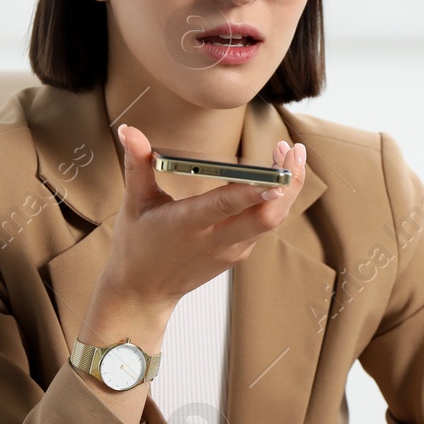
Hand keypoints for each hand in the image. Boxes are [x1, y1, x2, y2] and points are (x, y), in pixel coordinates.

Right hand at [80, 126, 306, 344]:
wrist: (144, 293)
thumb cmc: (137, 246)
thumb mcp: (134, 204)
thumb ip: (137, 164)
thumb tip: (129, 130)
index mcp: (188, 225)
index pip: (226, 206)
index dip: (254, 191)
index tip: (278, 175)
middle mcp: (216, 240)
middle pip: (266, 217)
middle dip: (288, 183)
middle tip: (293, 150)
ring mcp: (232, 250)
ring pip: (271, 221)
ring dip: (286, 188)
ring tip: (289, 153)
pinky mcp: (238, 253)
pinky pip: (264, 226)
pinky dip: (275, 200)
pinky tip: (275, 176)